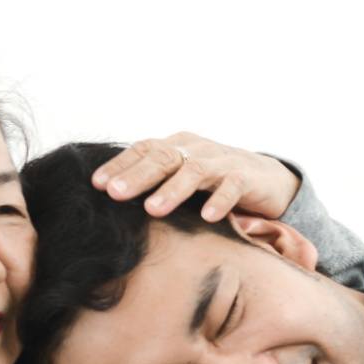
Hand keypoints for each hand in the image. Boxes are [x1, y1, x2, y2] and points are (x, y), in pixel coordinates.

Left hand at [91, 132, 299, 223]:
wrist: (267, 177)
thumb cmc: (214, 182)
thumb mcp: (181, 178)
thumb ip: (155, 184)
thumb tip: (111, 201)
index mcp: (177, 146)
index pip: (143, 150)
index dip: (120, 165)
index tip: (96, 184)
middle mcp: (196, 149)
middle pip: (164, 158)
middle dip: (138, 176)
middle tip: (115, 194)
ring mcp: (221, 161)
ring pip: (194, 171)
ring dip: (173, 190)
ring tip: (153, 209)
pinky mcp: (246, 177)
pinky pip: (232, 187)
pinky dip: (220, 201)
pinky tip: (207, 217)